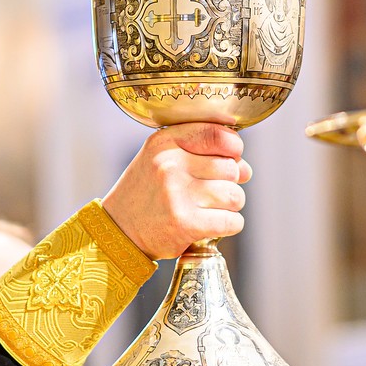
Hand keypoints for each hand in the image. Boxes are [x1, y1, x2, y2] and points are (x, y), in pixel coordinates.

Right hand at [102, 124, 252, 259]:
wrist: (118, 230)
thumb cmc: (147, 193)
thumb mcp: (162, 159)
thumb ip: (203, 154)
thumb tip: (246, 169)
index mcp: (165, 143)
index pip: (217, 134)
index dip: (233, 147)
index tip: (231, 157)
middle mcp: (170, 165)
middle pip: (231, 168)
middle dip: (229, 182)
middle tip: (210, 193)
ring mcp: (177, 195)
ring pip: (235, 196)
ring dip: (230, 206)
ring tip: (209, 209)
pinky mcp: (185, 224)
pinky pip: (233, 221)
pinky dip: (229, 225)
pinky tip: (212, 225)